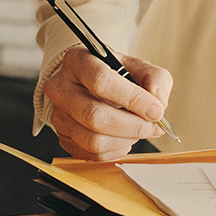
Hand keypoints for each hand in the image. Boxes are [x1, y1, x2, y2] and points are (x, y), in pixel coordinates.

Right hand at [43, 45, 173, 161]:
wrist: (92, 83)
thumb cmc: (116, 74)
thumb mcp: (139, 66)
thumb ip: (155, 79)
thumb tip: (158, 105)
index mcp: (78, 61)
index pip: (101, 81)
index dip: (132, 99)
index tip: (155, 110)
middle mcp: (61, 88)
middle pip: (95, 116)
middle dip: (132, 126)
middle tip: (152, 126)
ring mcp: (58, 114)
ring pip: (93, 140)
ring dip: (125, 140)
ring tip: (139, 130)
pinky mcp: (62, 136)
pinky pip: (91, 154)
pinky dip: (115, 151)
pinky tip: (124, 138)